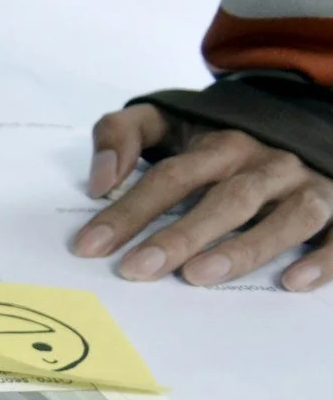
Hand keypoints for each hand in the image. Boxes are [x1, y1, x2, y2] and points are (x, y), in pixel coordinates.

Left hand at [71, 103, 330, 290]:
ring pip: (287, 217)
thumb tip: (99, 179)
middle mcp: (267, 164)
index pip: (171, 177)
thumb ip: (121, 133)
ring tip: (199, 276)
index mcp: (221, 144)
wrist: (299, 117)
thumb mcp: (166, 120)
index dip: (129, 211)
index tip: (90, 245)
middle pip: (226, 199)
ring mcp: (308, 185)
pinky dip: (324, 258)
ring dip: (245, 247)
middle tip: (137, 269)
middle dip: (180, 235)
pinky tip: (293, 282)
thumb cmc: (217, 137)